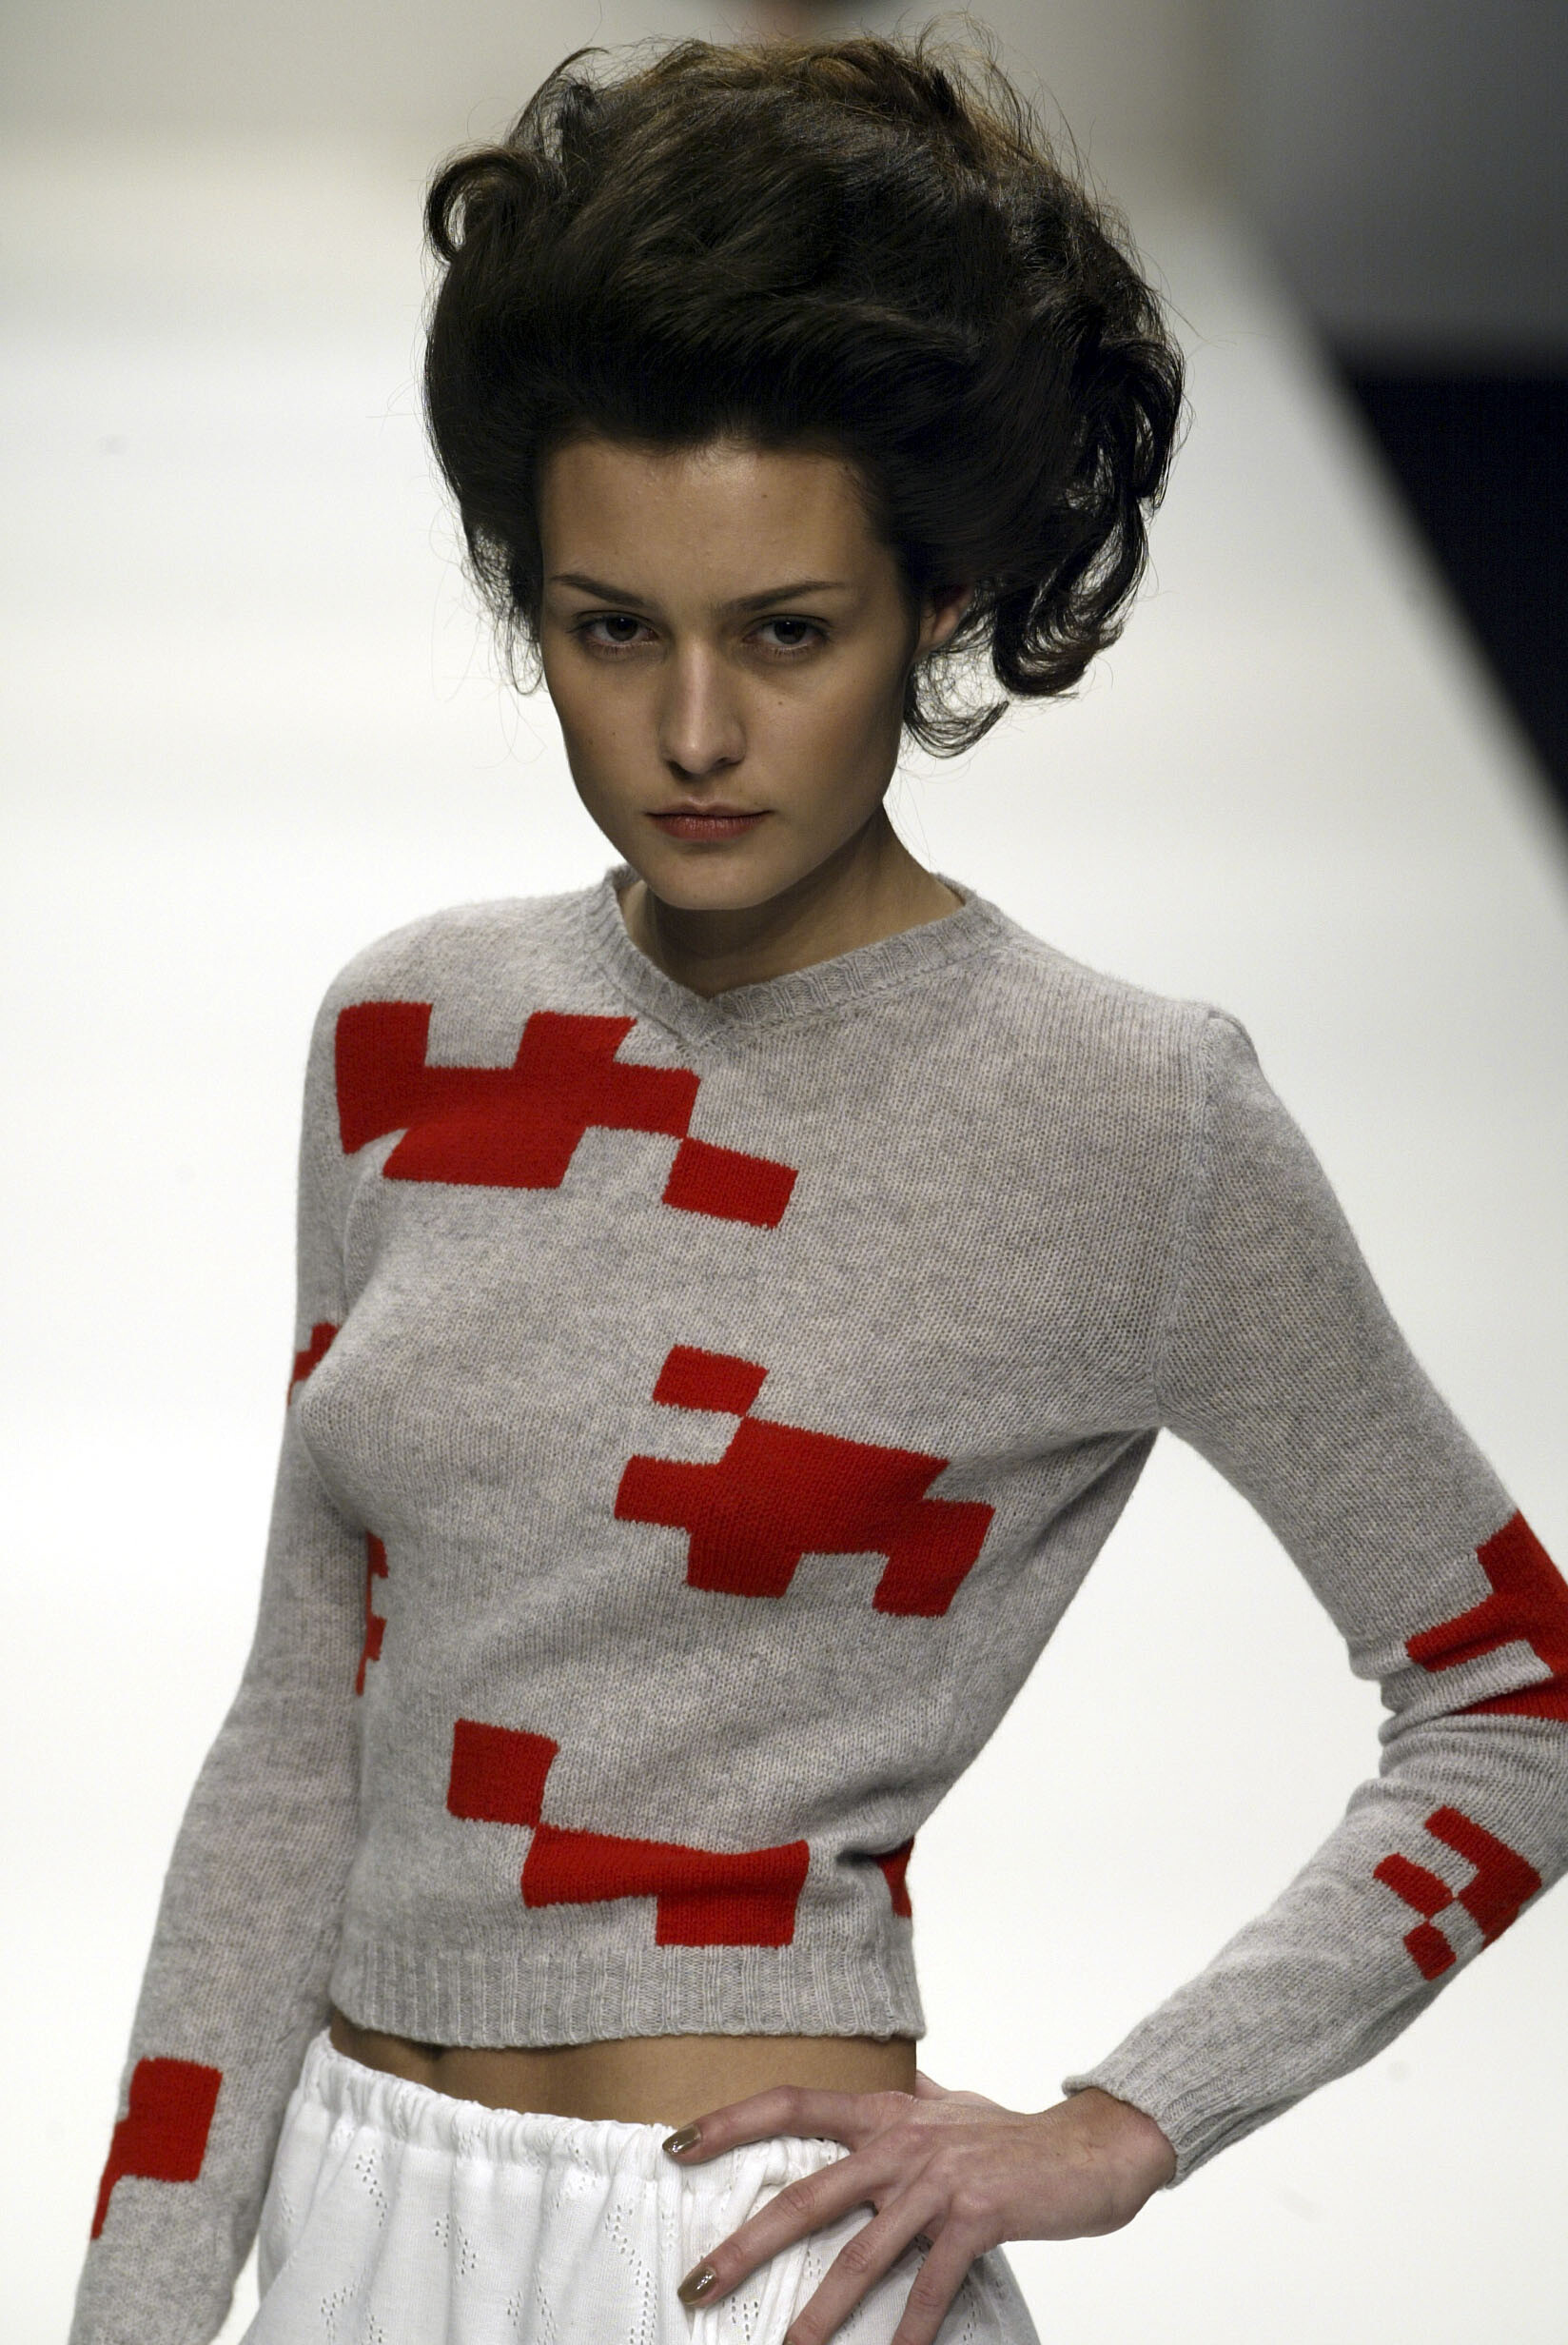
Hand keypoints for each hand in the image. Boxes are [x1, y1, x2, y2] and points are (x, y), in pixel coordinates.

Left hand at [665, 2072, 1175, 2344]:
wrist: (1095, 2146)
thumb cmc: (1016, 2133)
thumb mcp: (953, 2105)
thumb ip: (915, 2099)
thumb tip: (892, 2082)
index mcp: (887, 2113)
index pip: (792, 2104)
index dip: (732, 2122)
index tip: (679, 2147)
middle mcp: (903, 2142)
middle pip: (807, 2194)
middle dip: (747, 2245)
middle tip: (700, 2283)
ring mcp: (939, 2181)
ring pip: (861, 2253)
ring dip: (820, 2312)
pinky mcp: (977, 2218)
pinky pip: (930, 2283)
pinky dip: (909, 2329)